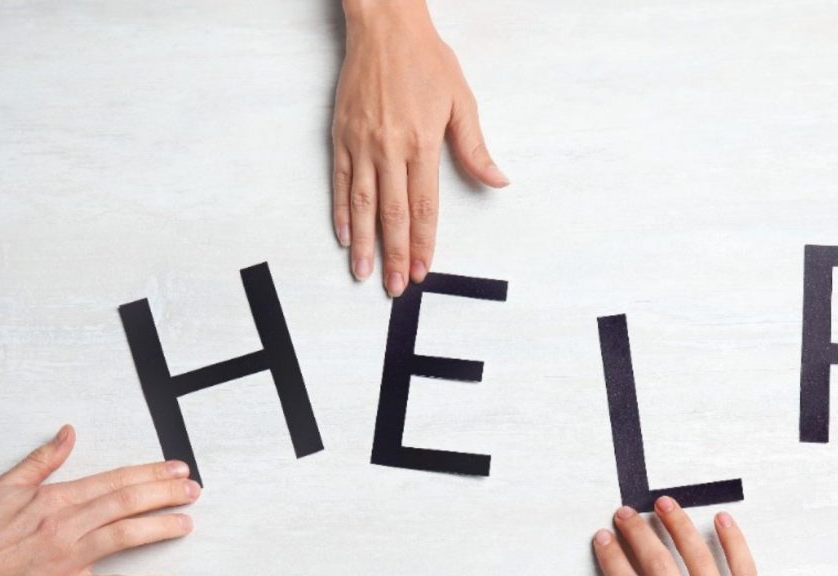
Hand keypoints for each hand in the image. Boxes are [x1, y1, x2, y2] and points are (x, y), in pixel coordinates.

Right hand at [0, 425, 198, 575]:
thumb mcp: (5, 485)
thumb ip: (43, 459)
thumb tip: (68, 433)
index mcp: (55, 498)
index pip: (114, 481)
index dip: (150, 474)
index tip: (177, 470)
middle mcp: (67, 525)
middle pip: (127, 503)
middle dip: (166, 495)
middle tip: (194, 490)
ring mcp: (68, 558)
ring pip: (125, 537)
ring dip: (160, 529)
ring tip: (186, 524)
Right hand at [332, 0, 507, 296]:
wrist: (385, 27)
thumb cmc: (426, 61)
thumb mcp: (461, 101)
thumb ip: (475, 148)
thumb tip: (497, 180)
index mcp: (422, 143)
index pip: (424, 206)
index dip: (424, 241)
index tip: (424, 268)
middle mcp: (389, 148)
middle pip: (392, 213)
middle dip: (396, 254)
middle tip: (396, 286)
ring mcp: (362, 143)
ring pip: (361, 203)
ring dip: (365, 243)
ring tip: (364, 272)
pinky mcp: (341, 135)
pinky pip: (339, 181)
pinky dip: (341, 211)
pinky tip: (344, 235)